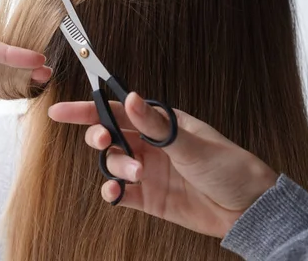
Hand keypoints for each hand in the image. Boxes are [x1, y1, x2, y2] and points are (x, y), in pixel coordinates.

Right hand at [48, 92, 277, 237]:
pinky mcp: (147, 196)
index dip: (86, 110)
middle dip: (99, 137)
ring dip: (115, 167)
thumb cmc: (228, 167)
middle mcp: (149, 144)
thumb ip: (156, 124)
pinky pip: (119, 192)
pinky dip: (112, 192)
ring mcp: (147, 170)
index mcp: (160, 123)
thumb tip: (131, 97)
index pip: (116, 110)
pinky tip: (115, 193)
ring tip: (136, 175)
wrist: (248, 210)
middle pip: (108, 136)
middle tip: (105, 142)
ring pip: (113, 163)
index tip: (60, 112)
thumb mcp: (192, 143)